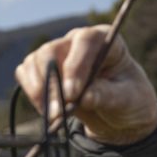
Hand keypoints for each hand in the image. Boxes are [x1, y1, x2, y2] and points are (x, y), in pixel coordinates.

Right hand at [15, 25, 156, 145]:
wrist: (119, 113)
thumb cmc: (130, 100)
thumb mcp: (128, 100)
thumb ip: (108, 96)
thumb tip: (84, 97)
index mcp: (104, 40)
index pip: (85, 41)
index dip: (76, 66)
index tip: (73, 94)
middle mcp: (77, 42)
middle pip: (52, 50)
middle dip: (52, 83)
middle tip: (58, 112)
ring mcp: (58, 53)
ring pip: (35, 62)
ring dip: (40, 91)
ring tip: (54, 116)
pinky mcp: (43, 69)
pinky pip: (26, 74)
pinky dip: (33, 94)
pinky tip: (48, 111)